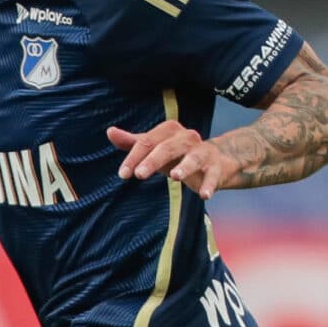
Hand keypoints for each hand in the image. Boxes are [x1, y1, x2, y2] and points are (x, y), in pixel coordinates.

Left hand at [107, 121, 240, 198]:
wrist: (215, 159)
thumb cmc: (177, 154)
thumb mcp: (155, 149)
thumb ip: (133, 142)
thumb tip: (110, 132)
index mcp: (170, 130)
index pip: (148, 141)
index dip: (134, 156)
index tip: (123, 174)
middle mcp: (187, 138)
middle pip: (168, 147)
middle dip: (152, 160)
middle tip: (138, 175)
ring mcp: (203, 152)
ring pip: (194, 157)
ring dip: (185, 166)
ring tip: (175, 176)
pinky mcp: (217, 167)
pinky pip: (213, 175)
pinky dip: (209, 185)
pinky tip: (204, 196)